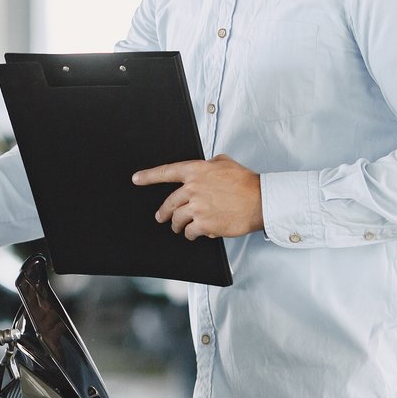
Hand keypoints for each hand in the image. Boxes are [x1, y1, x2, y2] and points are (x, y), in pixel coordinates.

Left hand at [132, 154, 263, 239]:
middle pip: (169, 203)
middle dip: (164, 212)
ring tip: (179, 228)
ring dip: (177, 225)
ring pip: (177, 220)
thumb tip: (205, 167)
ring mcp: (197, 207)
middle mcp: (192, 188)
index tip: (137, 178)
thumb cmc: (246, 182)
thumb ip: (210, 164)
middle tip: (161, 217)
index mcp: (195, 171)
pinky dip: (192, 234)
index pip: (166, 172)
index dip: (148, 176)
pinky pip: (190, 232)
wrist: (260, 201)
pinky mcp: (204, 224)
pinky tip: (196, 233)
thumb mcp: (225, 163)